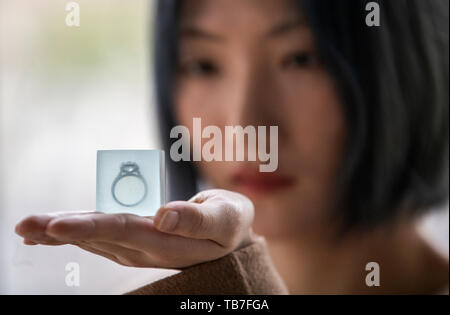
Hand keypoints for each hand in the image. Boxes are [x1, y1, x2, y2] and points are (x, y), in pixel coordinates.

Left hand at [15, 189, 257, 268]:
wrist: (231, 237)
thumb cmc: (231, 223)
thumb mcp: (226, 218)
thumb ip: (198, 220)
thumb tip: (163, 216)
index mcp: (167, 240)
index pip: (123, 231)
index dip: (90, 226)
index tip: (56, 224)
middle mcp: (146, 247)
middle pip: (99, 236)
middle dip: (61, 230)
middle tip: (24, 225)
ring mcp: (138, 247)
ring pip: (95, 238)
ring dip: (60, 232)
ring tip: (29, 228)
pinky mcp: (135, 240)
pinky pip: (101, 236)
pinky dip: (76, 231)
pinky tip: (54, 230)